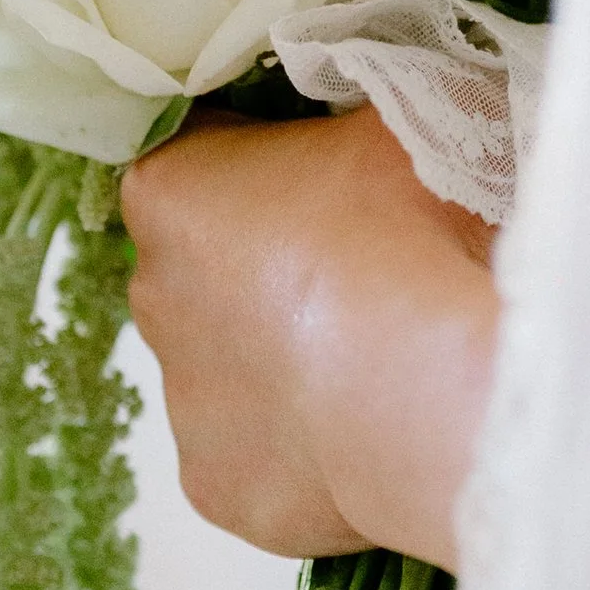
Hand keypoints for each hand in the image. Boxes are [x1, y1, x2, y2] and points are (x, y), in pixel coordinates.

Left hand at [122, 104, 496, 568]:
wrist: (437, 390)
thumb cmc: (415, 229)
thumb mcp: (412, 111)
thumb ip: (371, 99)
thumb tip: (374, 114)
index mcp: (173, 191)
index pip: (202, 160)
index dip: (267, 165)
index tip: (333, 178)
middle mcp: (152, 297)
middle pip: (207, 270)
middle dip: (271, 269)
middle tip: (369, 270)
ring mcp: (182, 404)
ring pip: (232, 370)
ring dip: (288, 361)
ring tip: (382, 360)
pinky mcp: (218, 491)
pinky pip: (262, 455)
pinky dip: (306, 446)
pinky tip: (371, 429)